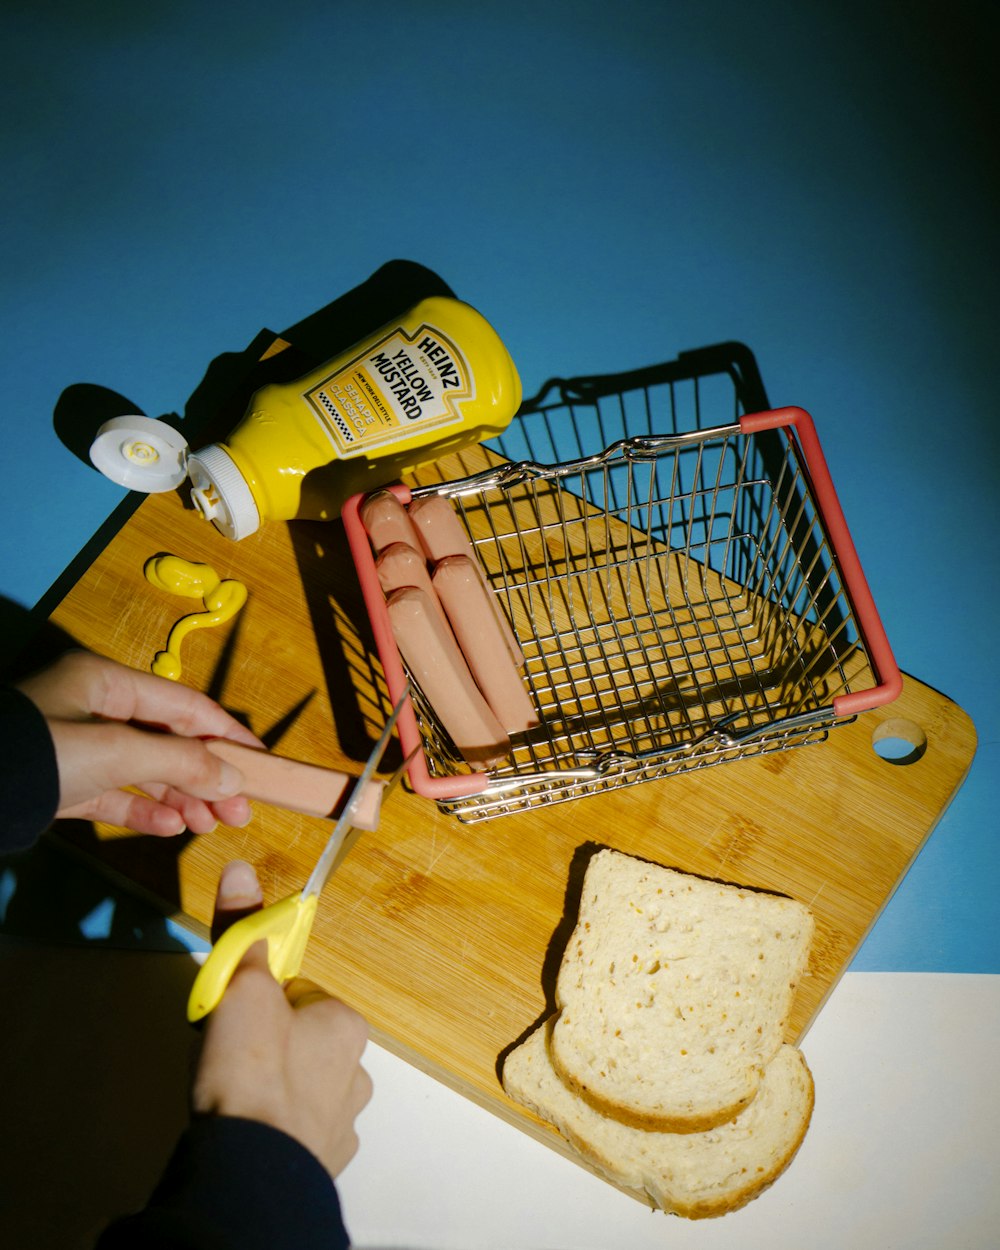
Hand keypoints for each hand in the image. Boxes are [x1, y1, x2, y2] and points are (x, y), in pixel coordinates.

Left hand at [16, 650, 261, 835]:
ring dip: (181, 797)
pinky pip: (114, 795)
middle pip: (166, 741)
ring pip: (144, 771)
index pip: (183, 705)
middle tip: (241, 811)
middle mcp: (93, 709)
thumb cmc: (45, 754)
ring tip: (211, 825)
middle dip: (206, 776)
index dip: (226, 734)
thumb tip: (235, 778)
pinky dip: (144, 811)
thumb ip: (181, 763)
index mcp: (105, 683)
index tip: (261, 763)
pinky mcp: (62, 785)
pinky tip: (172, 827)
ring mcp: (76, 748)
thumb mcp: (118, 752)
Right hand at [192, 861, 371, 1178]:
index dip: (262, 1001)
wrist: (251, 1172)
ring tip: (233, 1099)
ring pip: (302, 1088)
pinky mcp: (322, 1164)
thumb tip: (240, 871)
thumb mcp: (241, 990)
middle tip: (227, 1059)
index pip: (300, 995)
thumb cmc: (252, 1074)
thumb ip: (242, 931)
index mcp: (344, 1025)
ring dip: (272, 1088)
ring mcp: (342, 1123)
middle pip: (302, 1041)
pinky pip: (297, 1132)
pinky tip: (247, 1131)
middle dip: (266, 1045)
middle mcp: (356, 1071)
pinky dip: (275, 1129)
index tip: (234, 1018)